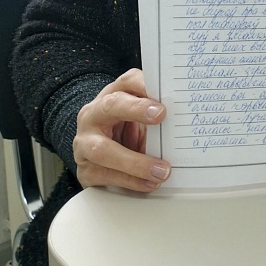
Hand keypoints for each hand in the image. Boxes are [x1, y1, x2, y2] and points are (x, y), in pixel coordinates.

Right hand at [74, 68, 170, 191]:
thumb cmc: (124, 131)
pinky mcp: (84, 169)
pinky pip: (106, 175)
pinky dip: (131, 181)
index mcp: (111, 95)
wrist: (94, 154)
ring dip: (135, 162)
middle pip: (112, 105)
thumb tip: (181, 126)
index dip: (144, 87)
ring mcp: (84, 142)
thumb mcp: (138, 120)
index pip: (128, 82)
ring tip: (161, 170)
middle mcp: (93, 114)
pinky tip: (149, 183)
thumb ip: (153, 118)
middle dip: (136, 110)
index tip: (162, 100)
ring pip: (103, 149)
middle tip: (161, 117)